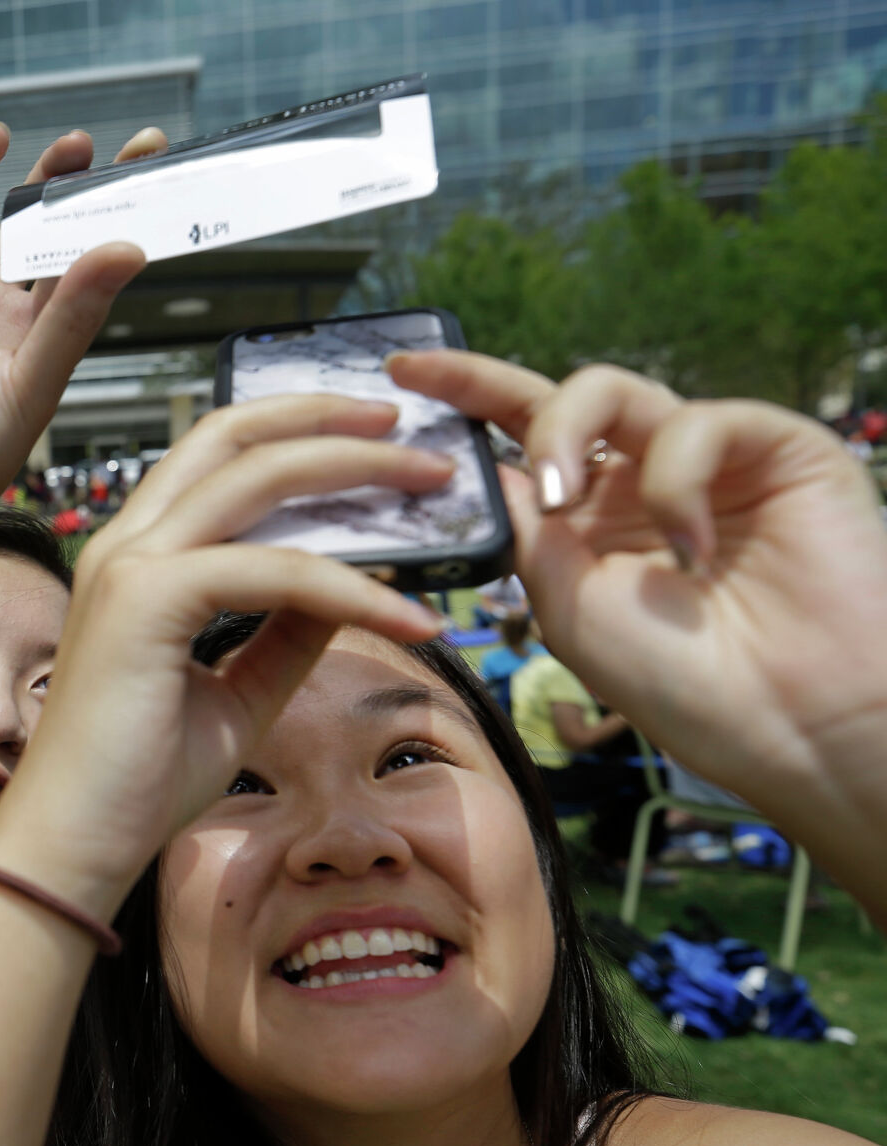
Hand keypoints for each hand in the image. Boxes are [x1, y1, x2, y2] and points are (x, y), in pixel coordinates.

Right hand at [0, 395, 450, 899]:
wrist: (75, 845)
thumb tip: (355, 587)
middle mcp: (128, 543)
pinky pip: (275, 572)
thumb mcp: (239, 694)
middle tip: (413, 432)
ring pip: (258, 477)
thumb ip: (289, 633)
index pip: (222, 457)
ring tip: (431, 484)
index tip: (376, 439)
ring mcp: (131, 564)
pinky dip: (350, 588)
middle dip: (332, 419)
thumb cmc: (138, 781)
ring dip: (355, 471)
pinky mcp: (146, 600)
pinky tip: (409, 617)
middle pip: (236, 435)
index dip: (299, 433)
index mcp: (141, 557)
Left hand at [387, 352, 886, 804]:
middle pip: (555, 399)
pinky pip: (698, 421)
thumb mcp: (568, 606)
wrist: (796, 724)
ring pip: (615, 391)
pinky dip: (674, 479)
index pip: (516, 441)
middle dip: (494, 393)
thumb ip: (522, 531)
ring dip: (566, 436)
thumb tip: (478, 465)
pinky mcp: (774, 448)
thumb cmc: (685, 683)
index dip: (463, 398)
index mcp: (589, 522)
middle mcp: (640, 481)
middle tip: (456, 423)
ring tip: (564, 505)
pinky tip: (689, 550)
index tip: (400, 369)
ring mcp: (706, 460)